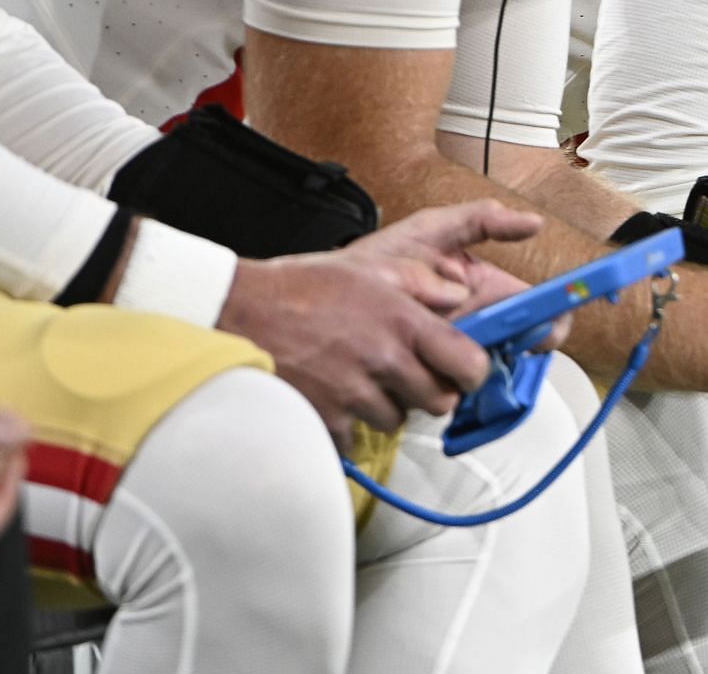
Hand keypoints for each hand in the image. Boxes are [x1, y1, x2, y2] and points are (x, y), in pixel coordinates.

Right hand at [216, 199, 547, 445]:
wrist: (235, 315)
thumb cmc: (300, 289)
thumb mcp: (368, 268)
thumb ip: (422, 282)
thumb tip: (460, 297)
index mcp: (403, 322)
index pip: (469, 364)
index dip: (472, 372)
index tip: (464, 371)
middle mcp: (385, 360)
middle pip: (440, 403)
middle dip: (432, 393)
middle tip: (409, 377)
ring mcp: (354, 394)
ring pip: (397, 420)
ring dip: (386, 407)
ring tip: (359, 379)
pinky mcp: (325, 421)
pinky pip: (355, 438)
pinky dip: (348, 425)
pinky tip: (331, 396)